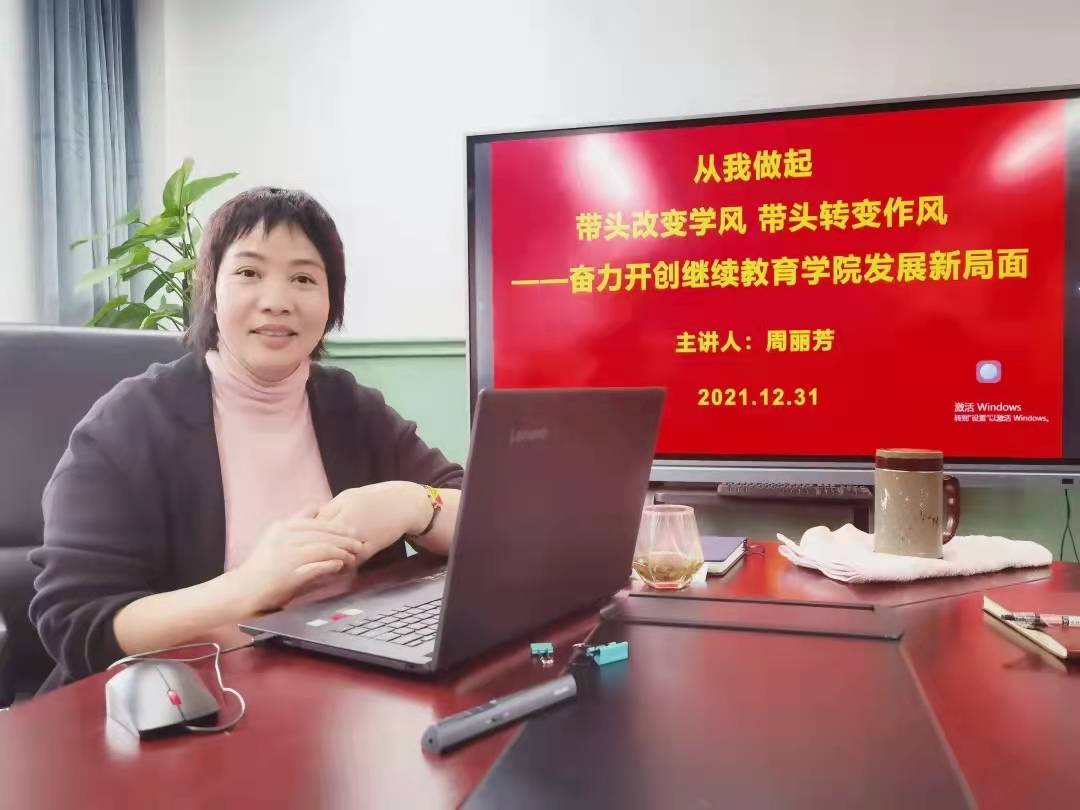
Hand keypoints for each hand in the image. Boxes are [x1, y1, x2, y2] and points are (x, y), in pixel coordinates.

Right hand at [233, 506, 365, 613]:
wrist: (243, 590)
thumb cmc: (263, 565)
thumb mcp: (276, 536)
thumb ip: (296, 522)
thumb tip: (318, 508)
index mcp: (282, 527)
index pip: (318, 523)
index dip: (338, 527)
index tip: (353, 532)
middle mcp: (284, 538)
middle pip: (323, 535)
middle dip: (345, 540)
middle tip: (359, 545)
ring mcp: (286, 556)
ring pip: (323, 549)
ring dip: (342, 553)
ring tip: (353, 557)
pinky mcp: (288, 575)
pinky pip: (315, 567)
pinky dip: (330, 565)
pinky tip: (340, 566)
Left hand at [317, 481, 429, 561]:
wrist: (403, 504)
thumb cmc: (373, 498)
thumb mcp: (347, 497)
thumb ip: (329, 510)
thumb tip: (310, 523)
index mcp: (339, 508)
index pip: (314, 526)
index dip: (306, 537)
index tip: (301, 545)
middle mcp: (347, 523)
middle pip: (323, 543)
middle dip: (314, 552)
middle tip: (306, 560)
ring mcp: (359, 537)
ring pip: (336, 555)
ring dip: (328, 561)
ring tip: (319, 566)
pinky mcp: (370, 549)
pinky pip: (352, 562)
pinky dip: (343, 566)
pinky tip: (337, 567)